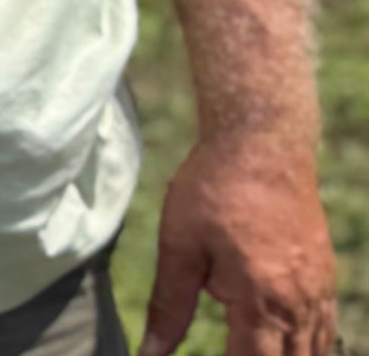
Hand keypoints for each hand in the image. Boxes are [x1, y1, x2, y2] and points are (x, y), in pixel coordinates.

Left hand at [141, 133, 336, 355]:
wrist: (261, 142)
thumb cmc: (213, 190)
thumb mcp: (179, 246)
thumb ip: (169, 305)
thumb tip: (151, 352)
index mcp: (262, 301)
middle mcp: (299, 303)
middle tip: (229, 349)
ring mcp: (318, 289)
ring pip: (313, 349)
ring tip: (253, 349)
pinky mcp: (324, 273)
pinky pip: (324, 326)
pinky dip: (307, 345)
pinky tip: (287, 345)